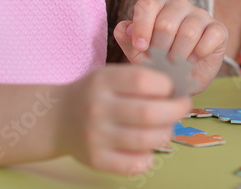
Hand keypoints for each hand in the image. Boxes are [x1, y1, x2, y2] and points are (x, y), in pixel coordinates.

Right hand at [58, 64, 190, 174]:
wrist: (58, 118)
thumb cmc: (95, 94)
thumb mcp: (109, 76)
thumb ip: (138, 79)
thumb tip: (177, 90)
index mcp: (103, 81)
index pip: (142, 80)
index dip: (166, 85)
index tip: (172, 89)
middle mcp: (97, 107)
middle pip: (148, 113)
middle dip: (175, 110)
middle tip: (182, 107)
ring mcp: (95, 135)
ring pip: (144, 140)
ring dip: (166, 133)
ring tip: (166, 127)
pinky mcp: (95, 159)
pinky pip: (131, 164)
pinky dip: (148, 158)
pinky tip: (149, 149)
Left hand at [113, 0, 226, 93]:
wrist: (181, 80)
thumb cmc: (157, 61)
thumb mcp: (138, 54)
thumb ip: (127, 40)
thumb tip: (125, 28)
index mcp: (157, 5)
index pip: (147, 5)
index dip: (141, 27)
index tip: (140, 48)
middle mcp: (179, 5)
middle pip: (166, 22)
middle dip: (160, 48)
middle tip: (160, 61)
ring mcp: (200, 15)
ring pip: (188, 31)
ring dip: (179, 54)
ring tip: (175, 64)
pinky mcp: (218, 28)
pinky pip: (210, 36)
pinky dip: (199, 53)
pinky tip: (193, 60)